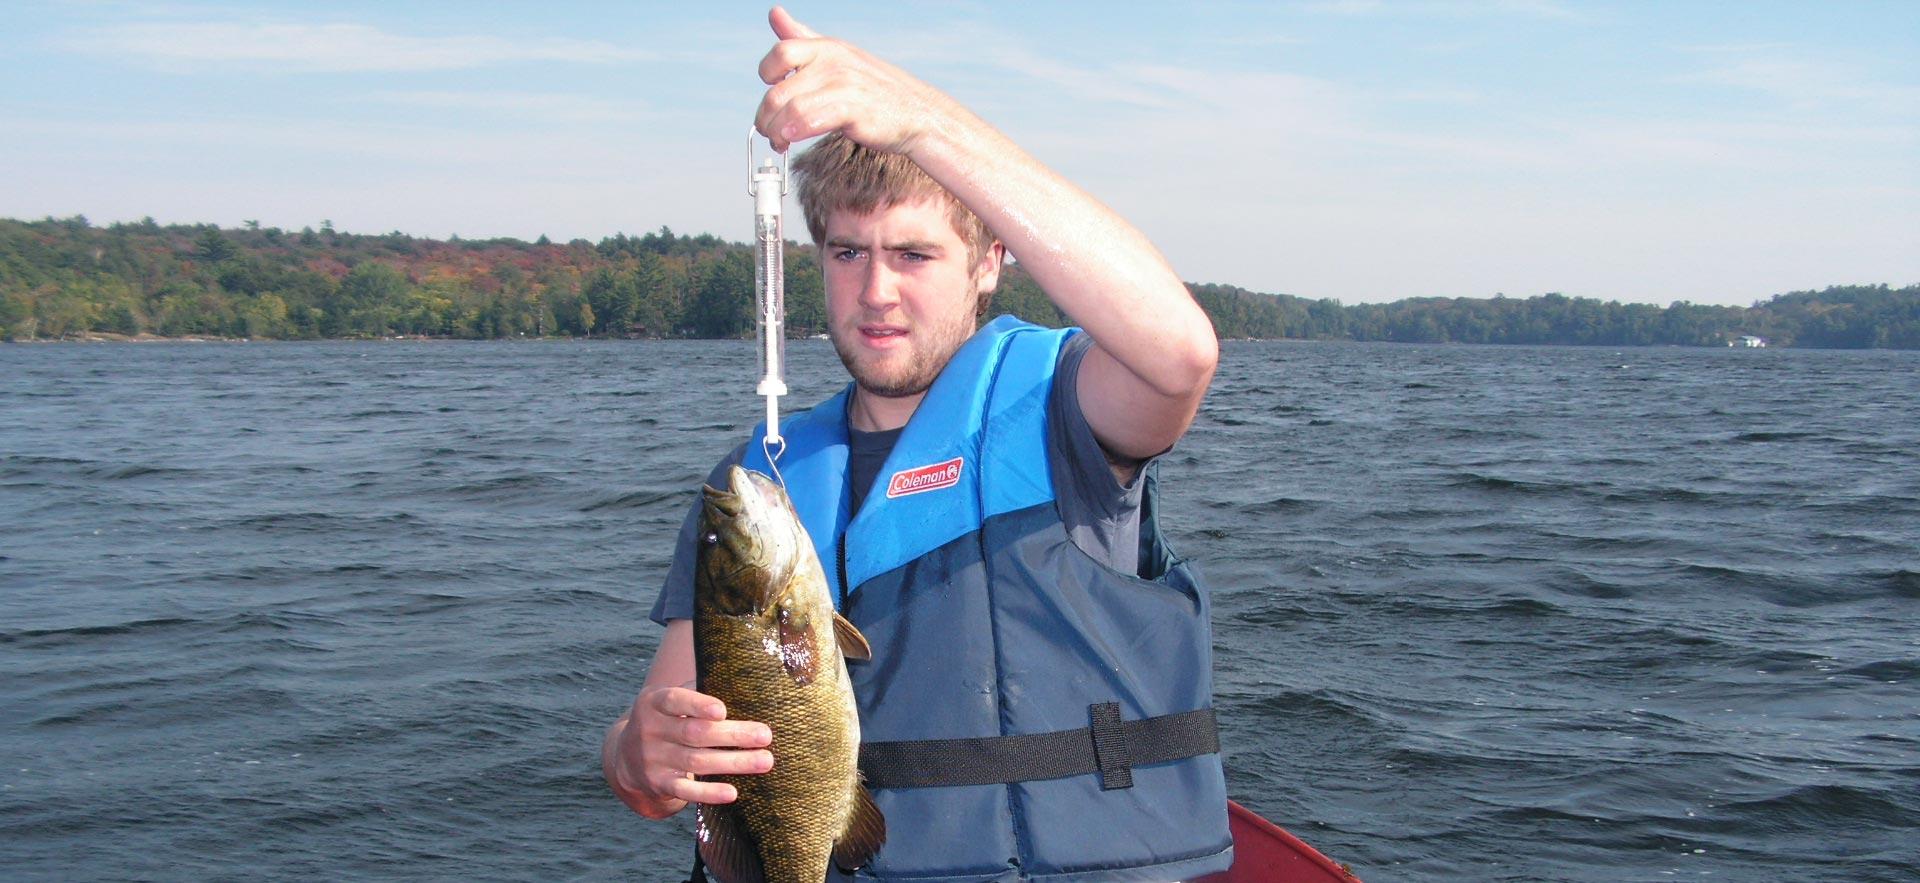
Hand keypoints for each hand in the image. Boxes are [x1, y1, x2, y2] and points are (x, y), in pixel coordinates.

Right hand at [603, 683, 773, 817]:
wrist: (627, 756)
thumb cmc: (666, 720)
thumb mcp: (670, 701)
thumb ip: (697, 690)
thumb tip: (744, 682)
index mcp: (653, 703)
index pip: (674, 701)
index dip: (697, 705)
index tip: (722, 710)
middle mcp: (650, 730)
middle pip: (695, 734)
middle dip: (733, 735)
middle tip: (766, 735)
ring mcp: (653, 760)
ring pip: (696, 762)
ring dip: (734, 762)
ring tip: (765, 760)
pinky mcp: (659, 785)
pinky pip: (686, 791)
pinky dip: (709, 793)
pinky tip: (732, 792)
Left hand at [754, 5, 959, 154]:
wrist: (917, 114)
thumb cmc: (874, 89)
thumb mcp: (837, 56)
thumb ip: (803, 38)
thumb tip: (775, 13)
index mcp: (827, 49)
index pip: (781, 52)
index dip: (768, 74)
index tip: (773, 92)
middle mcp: (833, 64)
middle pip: (778, 91)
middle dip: (765, 117)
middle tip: (767, 131)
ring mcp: (844, 86)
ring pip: (790, 109)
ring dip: (776, 131)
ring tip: (779, 141)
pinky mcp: (854, 111)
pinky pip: (811, 120)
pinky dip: (796, 132)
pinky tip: (792, 140)